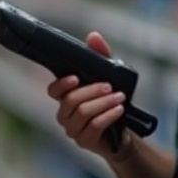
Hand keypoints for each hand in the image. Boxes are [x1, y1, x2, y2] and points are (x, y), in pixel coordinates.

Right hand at [46, 32, 132, 160]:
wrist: (124, 130)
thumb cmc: (111, 100)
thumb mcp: (109, 75)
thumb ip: (100, 56)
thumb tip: (93, 36)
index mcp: (65, 97)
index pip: (53, 91)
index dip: (61, 84)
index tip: (75, 78)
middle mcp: (65, 114)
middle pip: (70, 101)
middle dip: (91, 91)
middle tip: (109, 87)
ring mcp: (73, 129)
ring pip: (83, 113)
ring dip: (103, 103)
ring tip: (119, 98)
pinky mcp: (85, 141)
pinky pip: (93, 126)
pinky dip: (108, 116)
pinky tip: (118, 110)